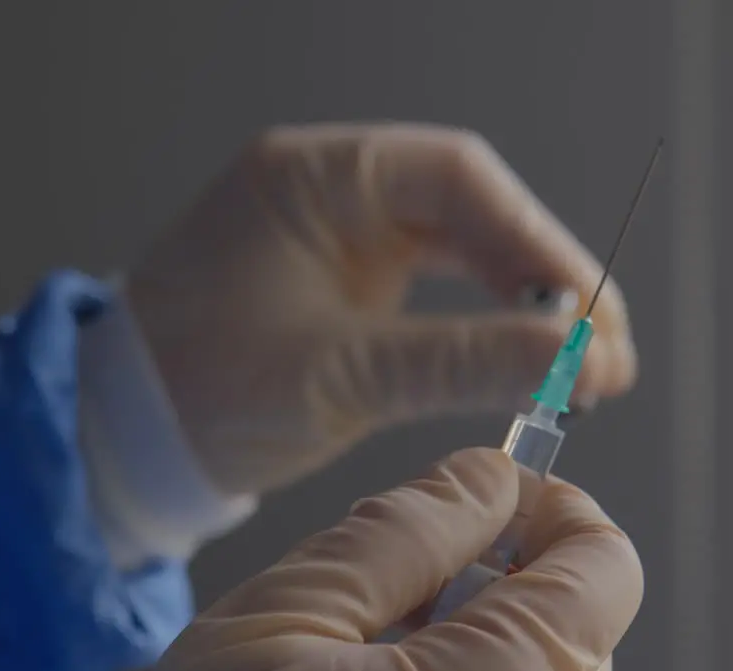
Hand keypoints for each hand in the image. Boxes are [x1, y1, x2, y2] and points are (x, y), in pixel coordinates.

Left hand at [126, 123, 637, 495]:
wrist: (124, 432)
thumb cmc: (197, 391)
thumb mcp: (338, 376)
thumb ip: (459, 361)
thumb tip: (575, 356)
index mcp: (314, 177)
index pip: (459, 179)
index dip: (538, 243)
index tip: (590, 314)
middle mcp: (336, 189)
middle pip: (477, 209)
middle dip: (548, 276)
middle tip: (608, 352)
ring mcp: (347, 233)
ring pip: (469, 246)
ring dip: (529, 301)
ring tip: (587, 365)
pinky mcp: (354, 279)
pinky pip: (444, 285)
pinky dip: (490, 320)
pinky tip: (531, 357)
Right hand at [131, 447, 643, 670]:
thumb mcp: (286, 621)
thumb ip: (401, 532)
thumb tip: (485, 477)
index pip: (605, 563)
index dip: (551, 508)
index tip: (494, 495)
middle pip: (580, 625)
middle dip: (503, 578)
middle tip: (403, 581)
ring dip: (479, 645)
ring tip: (377, 657)